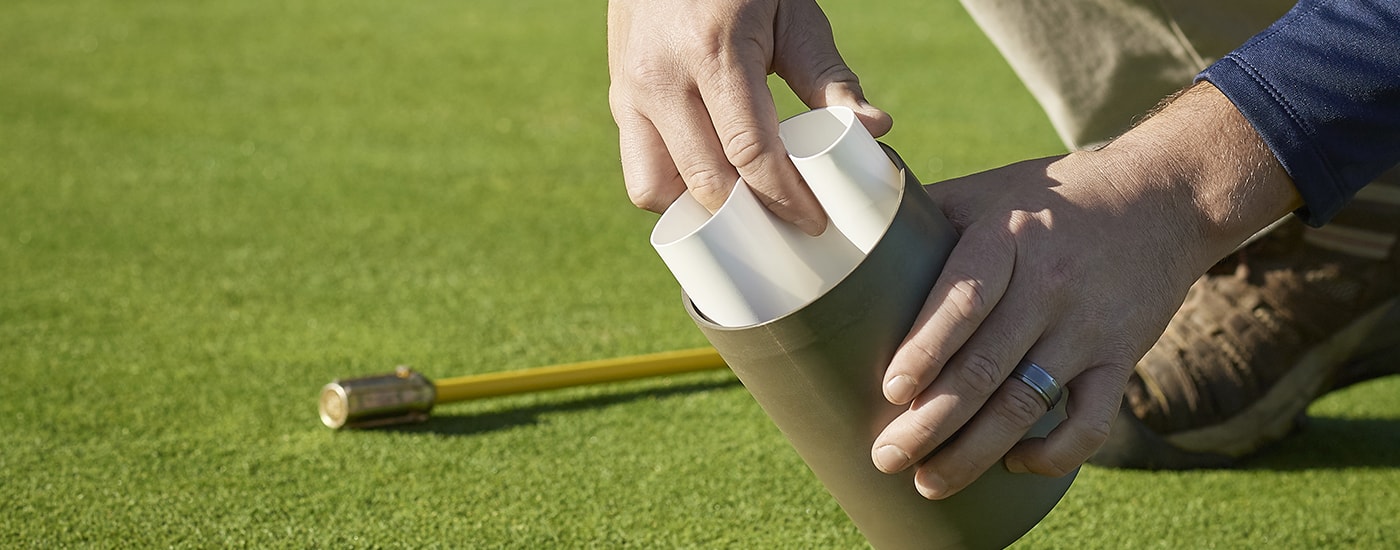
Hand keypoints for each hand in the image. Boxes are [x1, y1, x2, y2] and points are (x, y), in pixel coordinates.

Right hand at [606, 0, 891, 234]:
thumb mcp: (793, 14)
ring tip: (743, 207)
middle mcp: (661, 78)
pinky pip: (639, 170)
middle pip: (706, 183)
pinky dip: (674, 189)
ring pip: (656, 189)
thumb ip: (830, 76)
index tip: (813, 221)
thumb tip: (876, 130)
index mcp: (713, 53)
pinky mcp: (618, 99)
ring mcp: (630, 91)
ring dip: (700, 210)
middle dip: (751, 217)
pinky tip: (710, 183)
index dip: (785, 198)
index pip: (750, 154)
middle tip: (788, 226)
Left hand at [870, 82, 1302, 498]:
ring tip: (930, 483)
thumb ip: (922, 212)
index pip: (964, 299)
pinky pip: (1091, 421)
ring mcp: (1086, 327)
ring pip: (1028, 404)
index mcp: (1005, 237)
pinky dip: (1053, 453)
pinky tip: (1014, 465)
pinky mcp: (1120, 357)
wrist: (1161, 197)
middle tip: (886, 457)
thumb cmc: (1050, 197)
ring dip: (976, 452)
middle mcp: (1048, 284)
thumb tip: (841, 228)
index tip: (890, 390)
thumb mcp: (987, 189)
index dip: (926, 349)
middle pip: (986, 367)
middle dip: (931, 423)